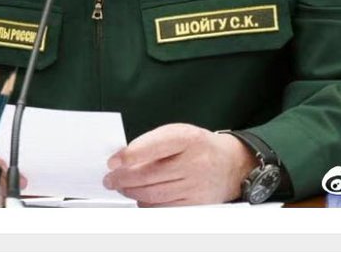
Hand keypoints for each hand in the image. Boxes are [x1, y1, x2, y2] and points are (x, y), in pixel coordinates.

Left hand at [103, 123, 255, 205]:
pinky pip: (164, 207)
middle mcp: (195, 162)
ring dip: (132, 192)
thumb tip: (123, 158)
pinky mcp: (196, 204)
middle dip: (124, 178)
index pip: (155, 146)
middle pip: (151, 174)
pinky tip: (139, 197)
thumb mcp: (179, 133)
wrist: (230, 164)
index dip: (131, 155)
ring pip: (154, 194)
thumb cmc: (198, 146)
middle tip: (110, 179)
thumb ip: (152, 143)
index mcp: (188, 138)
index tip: (113, 161)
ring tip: (121, 187)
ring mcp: (196, 185)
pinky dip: (147, 204)